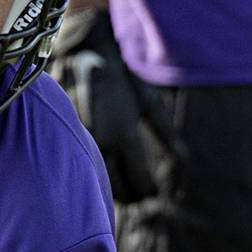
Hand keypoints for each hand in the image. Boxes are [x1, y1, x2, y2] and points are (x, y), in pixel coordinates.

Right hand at [49, 4, 174, 206]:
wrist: (84, 54)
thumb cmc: (121, 77)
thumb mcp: (149, 102)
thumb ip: (166, 133)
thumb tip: (184, 160)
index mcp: (125, 136)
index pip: (139, 181)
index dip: (148, 191)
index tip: (153, 194)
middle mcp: (103, 143)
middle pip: (117, 187)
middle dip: (130, 195)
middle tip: (139, 198)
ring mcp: (82, 141)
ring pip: (96, 178)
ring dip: (111, 188)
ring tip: (123, 191)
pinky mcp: (67, 136)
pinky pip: (81, 163)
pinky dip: (93, 171)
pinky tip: (100, 173)